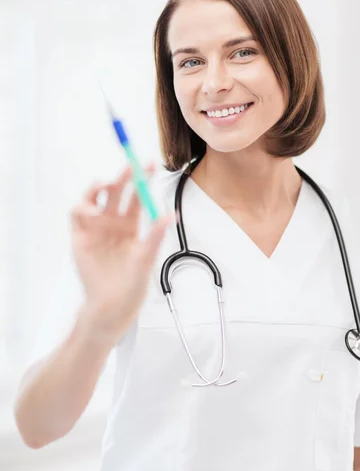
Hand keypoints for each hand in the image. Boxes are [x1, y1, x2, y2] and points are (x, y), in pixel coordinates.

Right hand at [71, 165, 170, 344]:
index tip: (150, 165)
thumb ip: (155, 235)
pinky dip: (82, 207)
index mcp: (130, 224)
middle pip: (116, 192)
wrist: (112, 305)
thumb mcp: (147, 257)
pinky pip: (77, 214)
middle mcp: (112, 222)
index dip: (142, 179)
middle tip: (130, 168)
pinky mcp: (79, 237)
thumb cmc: (132, 283)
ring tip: (106, 186)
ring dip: (98, 187)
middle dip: (122, 177)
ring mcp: (95, 228)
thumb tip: (171, 215)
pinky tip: (92, 210)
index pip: (136, 195)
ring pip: (94, 198)